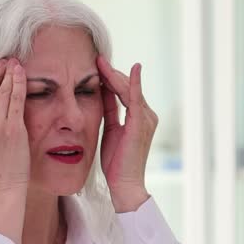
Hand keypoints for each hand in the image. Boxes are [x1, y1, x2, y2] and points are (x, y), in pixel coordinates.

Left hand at [97, 56, 155, 212]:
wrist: (124, 184)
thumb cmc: (116, 162)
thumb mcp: (110, 129)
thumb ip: (109, 110)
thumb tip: (101, 91)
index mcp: (140, 117)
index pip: (124, 91)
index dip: (111, 77)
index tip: (97, 64)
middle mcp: (147, 115)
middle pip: (127, 87)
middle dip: (112, 73)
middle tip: (96, 59)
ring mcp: (146, 118)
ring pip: (129, 89)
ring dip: (115, 75)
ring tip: (101, 62)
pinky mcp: (141, 123)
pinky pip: (136, 99)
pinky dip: (134, 83)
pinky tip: (132, 69)